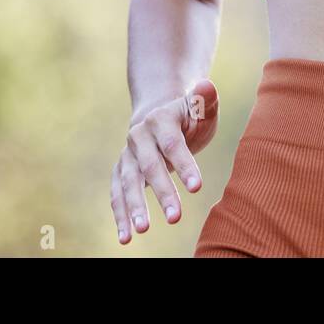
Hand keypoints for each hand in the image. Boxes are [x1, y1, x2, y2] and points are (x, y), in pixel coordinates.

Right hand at [110, 79, 218, 244]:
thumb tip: (206, 86)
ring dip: (134, 207)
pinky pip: (117, 194)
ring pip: (128, 182)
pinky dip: (120, 215)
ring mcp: (127, 154)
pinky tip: (125, 237)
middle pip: (150, 166)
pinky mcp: (121, 171)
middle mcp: (139, 136)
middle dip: (162, 192)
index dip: (184, 165)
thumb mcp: (201, 108)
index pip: (173, 144)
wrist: (158, 115)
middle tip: (176, 218)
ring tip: (142, 231)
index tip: (198, 188)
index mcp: (161, 119)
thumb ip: (204, 100)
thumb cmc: (189, 116)